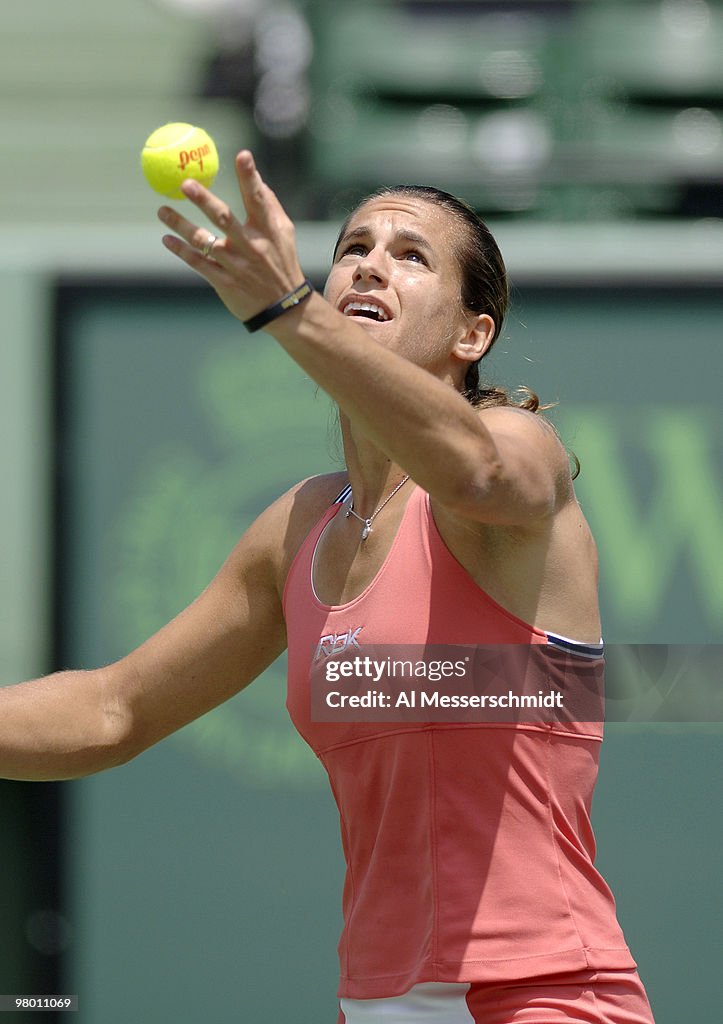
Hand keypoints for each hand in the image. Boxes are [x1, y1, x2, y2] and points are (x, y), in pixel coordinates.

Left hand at [158, 150, 304, 323]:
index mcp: (267, 230)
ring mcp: (236, 265)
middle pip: (224, 218)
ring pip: (203, 240)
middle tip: (184, 184)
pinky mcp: (224, 282)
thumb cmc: (282, 263)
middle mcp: (251, 246)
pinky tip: (167, 239)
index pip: (258, 199)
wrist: (283, 307)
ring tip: (162, 210)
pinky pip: (197, 263)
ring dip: (180, 224)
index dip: (250, 177)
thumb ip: (270, 205)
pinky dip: (180, 251)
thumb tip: (257, 178)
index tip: (242, 155)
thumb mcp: (284, 233)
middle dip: (204, 200)